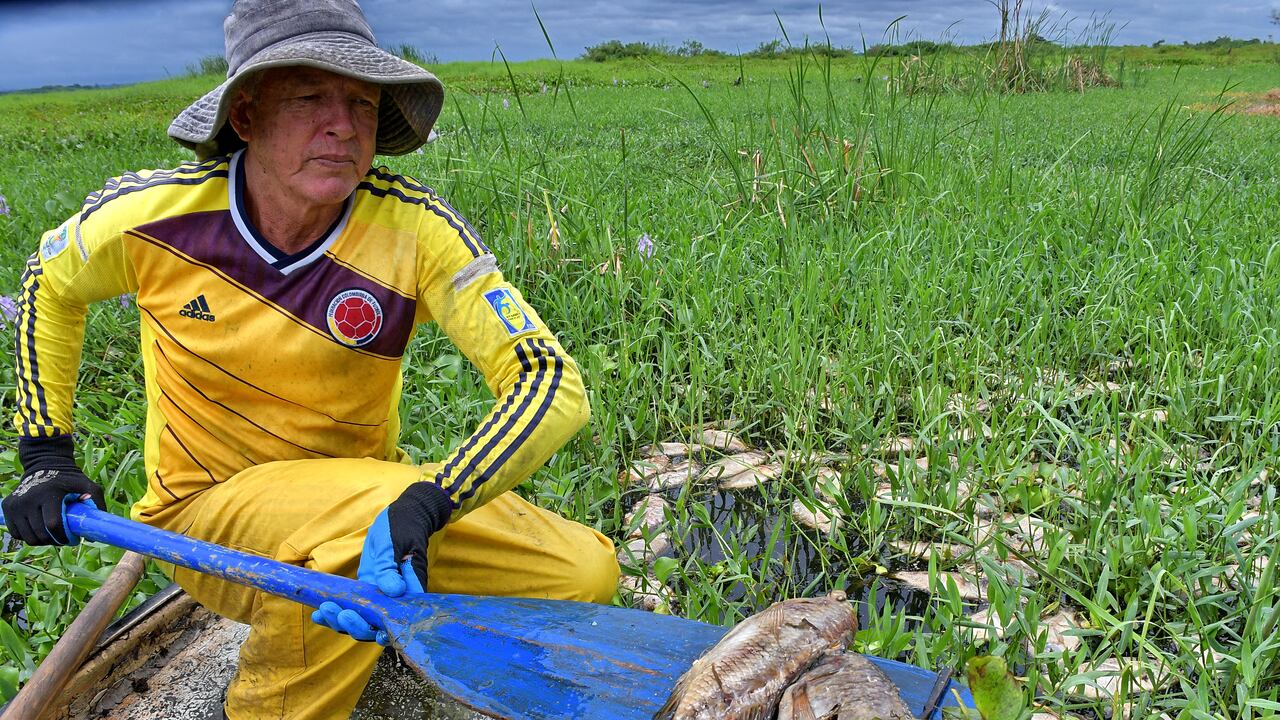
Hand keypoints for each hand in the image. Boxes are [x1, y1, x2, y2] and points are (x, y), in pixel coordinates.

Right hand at [3, 436, 105, 545]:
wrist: (44, 464)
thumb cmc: (69, 478)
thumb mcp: (87, 485)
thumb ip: (96, 503)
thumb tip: (95, 531)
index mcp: (49, 494)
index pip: (53, 525)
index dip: (64, 537)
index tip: (73, 540)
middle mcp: (28, 499)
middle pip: (40, 534)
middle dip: (55, 541)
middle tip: (64, 539)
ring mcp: (15, 504)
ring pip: (28, 537)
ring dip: (42, 541)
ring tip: (53, 535)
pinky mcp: (7, 507)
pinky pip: (16, 533)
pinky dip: (28, 536)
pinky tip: (39, 529)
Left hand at [311, 482, 451, 643]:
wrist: (399, 518)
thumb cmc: (402, 529)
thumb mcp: (394, 546)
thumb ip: (390, 568)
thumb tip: (394, 591)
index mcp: (409, 592)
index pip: (400, 621)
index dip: (386, 631)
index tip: (374, 632)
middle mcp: (394, 601)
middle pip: (376, 626)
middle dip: (357, 625)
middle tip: (340, 613)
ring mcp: (378, 598)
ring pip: (361, 621)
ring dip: (341, 622)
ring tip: (323, 611)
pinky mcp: (365, 593)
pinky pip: (351, 609)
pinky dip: (335, 613)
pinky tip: (318, 612)